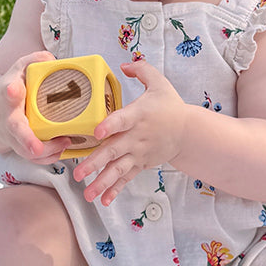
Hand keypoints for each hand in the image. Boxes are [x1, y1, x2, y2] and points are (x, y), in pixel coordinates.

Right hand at [0, 51, 72, 162]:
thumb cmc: (13, 86)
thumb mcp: (20, 68)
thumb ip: (36, 60)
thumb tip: (53, 61)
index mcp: (8, 94)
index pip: (8, 91)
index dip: (11, 91)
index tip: (13, 90)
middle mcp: (8, 118)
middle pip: (15, 130)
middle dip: (26, 139)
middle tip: (36, 148)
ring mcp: (13, 136)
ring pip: (26, 150)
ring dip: (46, 152)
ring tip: (65, 142)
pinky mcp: (20, 147)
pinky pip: (34, 158)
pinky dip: (49, 157)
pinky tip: (62, 149)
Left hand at [72, 61, 188, 205]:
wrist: (188, 131)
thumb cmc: (170, 105)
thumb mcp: (159, 82)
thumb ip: (141, 70)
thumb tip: (124, 64)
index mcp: (138, 115)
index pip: (122, 120)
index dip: (109, 125)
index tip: (96, 131)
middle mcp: (136, 137)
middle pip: (113, 150)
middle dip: (94, 163)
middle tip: (77, 173)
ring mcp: (138, 153)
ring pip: (117, 169)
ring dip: (101, 183)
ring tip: (87, 194)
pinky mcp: (141, 164)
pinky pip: (126, 178)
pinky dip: (116, 190)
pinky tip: (103, 201)